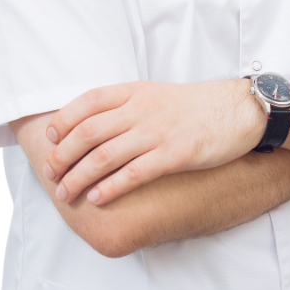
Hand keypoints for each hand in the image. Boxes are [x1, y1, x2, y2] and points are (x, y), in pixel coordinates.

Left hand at [41, 79, 265, 206]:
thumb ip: (127, 105)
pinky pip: (134, 173)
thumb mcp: (157, 94)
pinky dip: (110, 188)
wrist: (240, 111)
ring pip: (104, 156)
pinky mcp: (176, 155)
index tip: (49, 140)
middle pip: (88, 133)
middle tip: (51, 175)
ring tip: (66, 193)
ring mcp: (158, 132)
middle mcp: (142, 109)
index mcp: (136, 91)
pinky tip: (97, 198)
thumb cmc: (197, 106)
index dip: (63, 121)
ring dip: (78, 177)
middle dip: (63, 156)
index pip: (87, 102)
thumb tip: (93, 125)